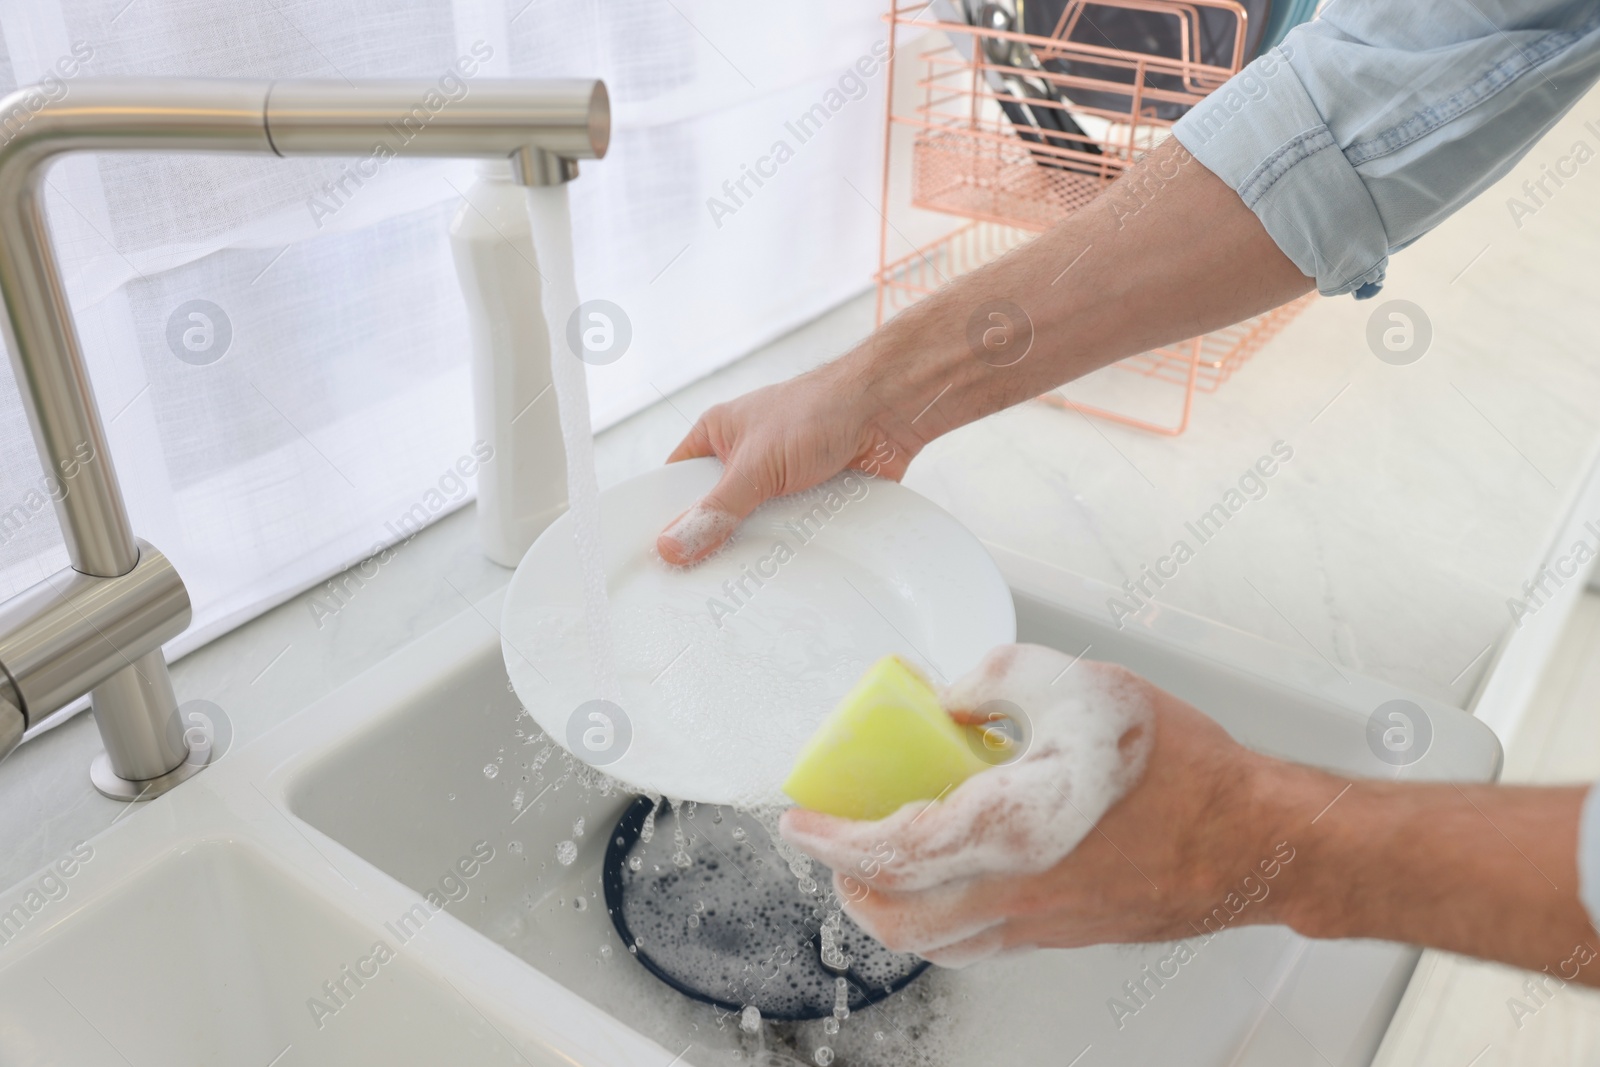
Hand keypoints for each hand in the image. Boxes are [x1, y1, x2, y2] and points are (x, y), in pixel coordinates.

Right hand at [655, 362, 915, 564]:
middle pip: (716, 515)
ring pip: (755, 532)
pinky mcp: (812, 506)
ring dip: (758, 550)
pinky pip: (792, 539)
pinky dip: (792, 553)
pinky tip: (786, 574)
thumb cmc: (821, 409)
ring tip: (743, 584)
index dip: (664, 518)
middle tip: (700, 580)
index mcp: (718, 437)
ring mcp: (780, 486)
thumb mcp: (757, 464)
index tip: (656, 557)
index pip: (675, 484)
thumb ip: (718, 509)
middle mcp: (746, 462)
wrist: (888, 413)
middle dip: (715, 542)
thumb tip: (673, 546)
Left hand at [779, 645, 1293, 966]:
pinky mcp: (1063, 934)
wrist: (1256, 839)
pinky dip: (942, 914)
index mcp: (1005, 832)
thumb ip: (995, 678)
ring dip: (892, 904)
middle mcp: (1012, 892)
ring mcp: (1038, 925)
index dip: (830, 838)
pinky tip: (960, 867)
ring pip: (934, 939)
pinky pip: (978, 939)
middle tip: (837, 840)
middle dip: (850, 883)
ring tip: (888, 855)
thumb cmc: (1179, 769)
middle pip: (895, 917)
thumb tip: (946, 697)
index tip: (799, 821)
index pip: (886, 850)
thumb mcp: (1076, 683)